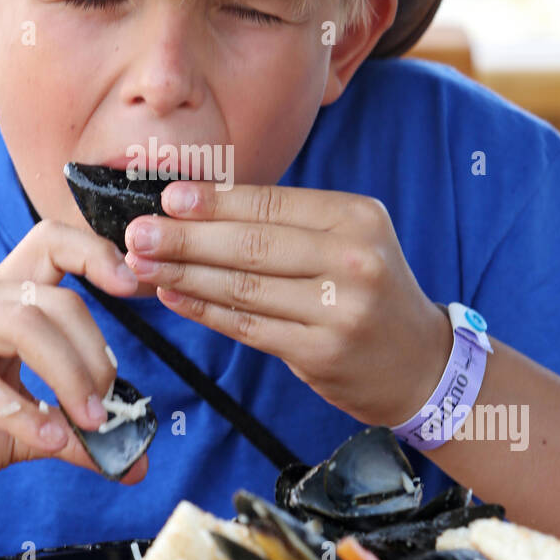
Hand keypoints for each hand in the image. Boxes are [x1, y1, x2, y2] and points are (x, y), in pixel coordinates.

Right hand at [0, 221, 146, 520]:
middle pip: (52, 298)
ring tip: (87, 424)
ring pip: (22, 325)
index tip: (135, 285)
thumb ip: (75, 435)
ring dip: (68, 376)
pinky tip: (47, 440)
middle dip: (93, 355)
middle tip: (107, 409)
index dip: (95, 252)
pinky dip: (21, 412)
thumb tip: (134, 461)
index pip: (49, 243)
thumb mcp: (25, 433)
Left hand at [123, 182, 452, 427]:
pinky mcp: (320, 352)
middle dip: (186, 237)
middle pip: (252, 245)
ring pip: (244, 287)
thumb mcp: (347, 240)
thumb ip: (286, 223)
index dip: (215, 202)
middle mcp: (352, 260)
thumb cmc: (368, 291)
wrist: (420, 362)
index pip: (272, 205)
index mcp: (357, 218)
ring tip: (142, 262)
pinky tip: (173, 295)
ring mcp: (339, 309)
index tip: (168, 198)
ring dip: (184, 273)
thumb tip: (200, 203)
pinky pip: (247, 325)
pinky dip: (204, 309)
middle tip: (138, 232)